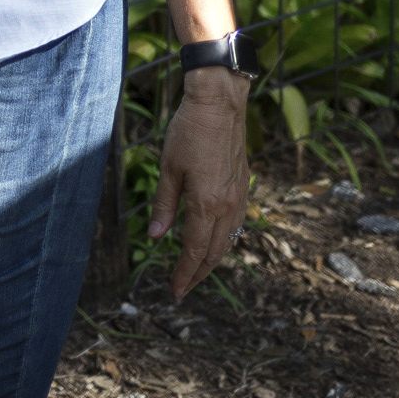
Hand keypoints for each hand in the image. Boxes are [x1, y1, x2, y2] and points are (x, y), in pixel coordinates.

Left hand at [149, 69, 251, 300]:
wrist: (220, 106)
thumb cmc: (188, 132)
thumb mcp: (168, 169)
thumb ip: (164, 205)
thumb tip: (155, 237)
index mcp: (206, 204)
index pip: (193, 251)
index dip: (184, 274)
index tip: (175, 292)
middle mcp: (228, 207)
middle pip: (213, 253)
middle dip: (197, 274)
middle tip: (182, 289)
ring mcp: (239, 198)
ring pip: (227, 241)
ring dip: (211, 259)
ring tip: (195, 271)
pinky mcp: (243, 188)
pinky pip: (235, 226)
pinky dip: (222, 241)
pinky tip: (213, 242)